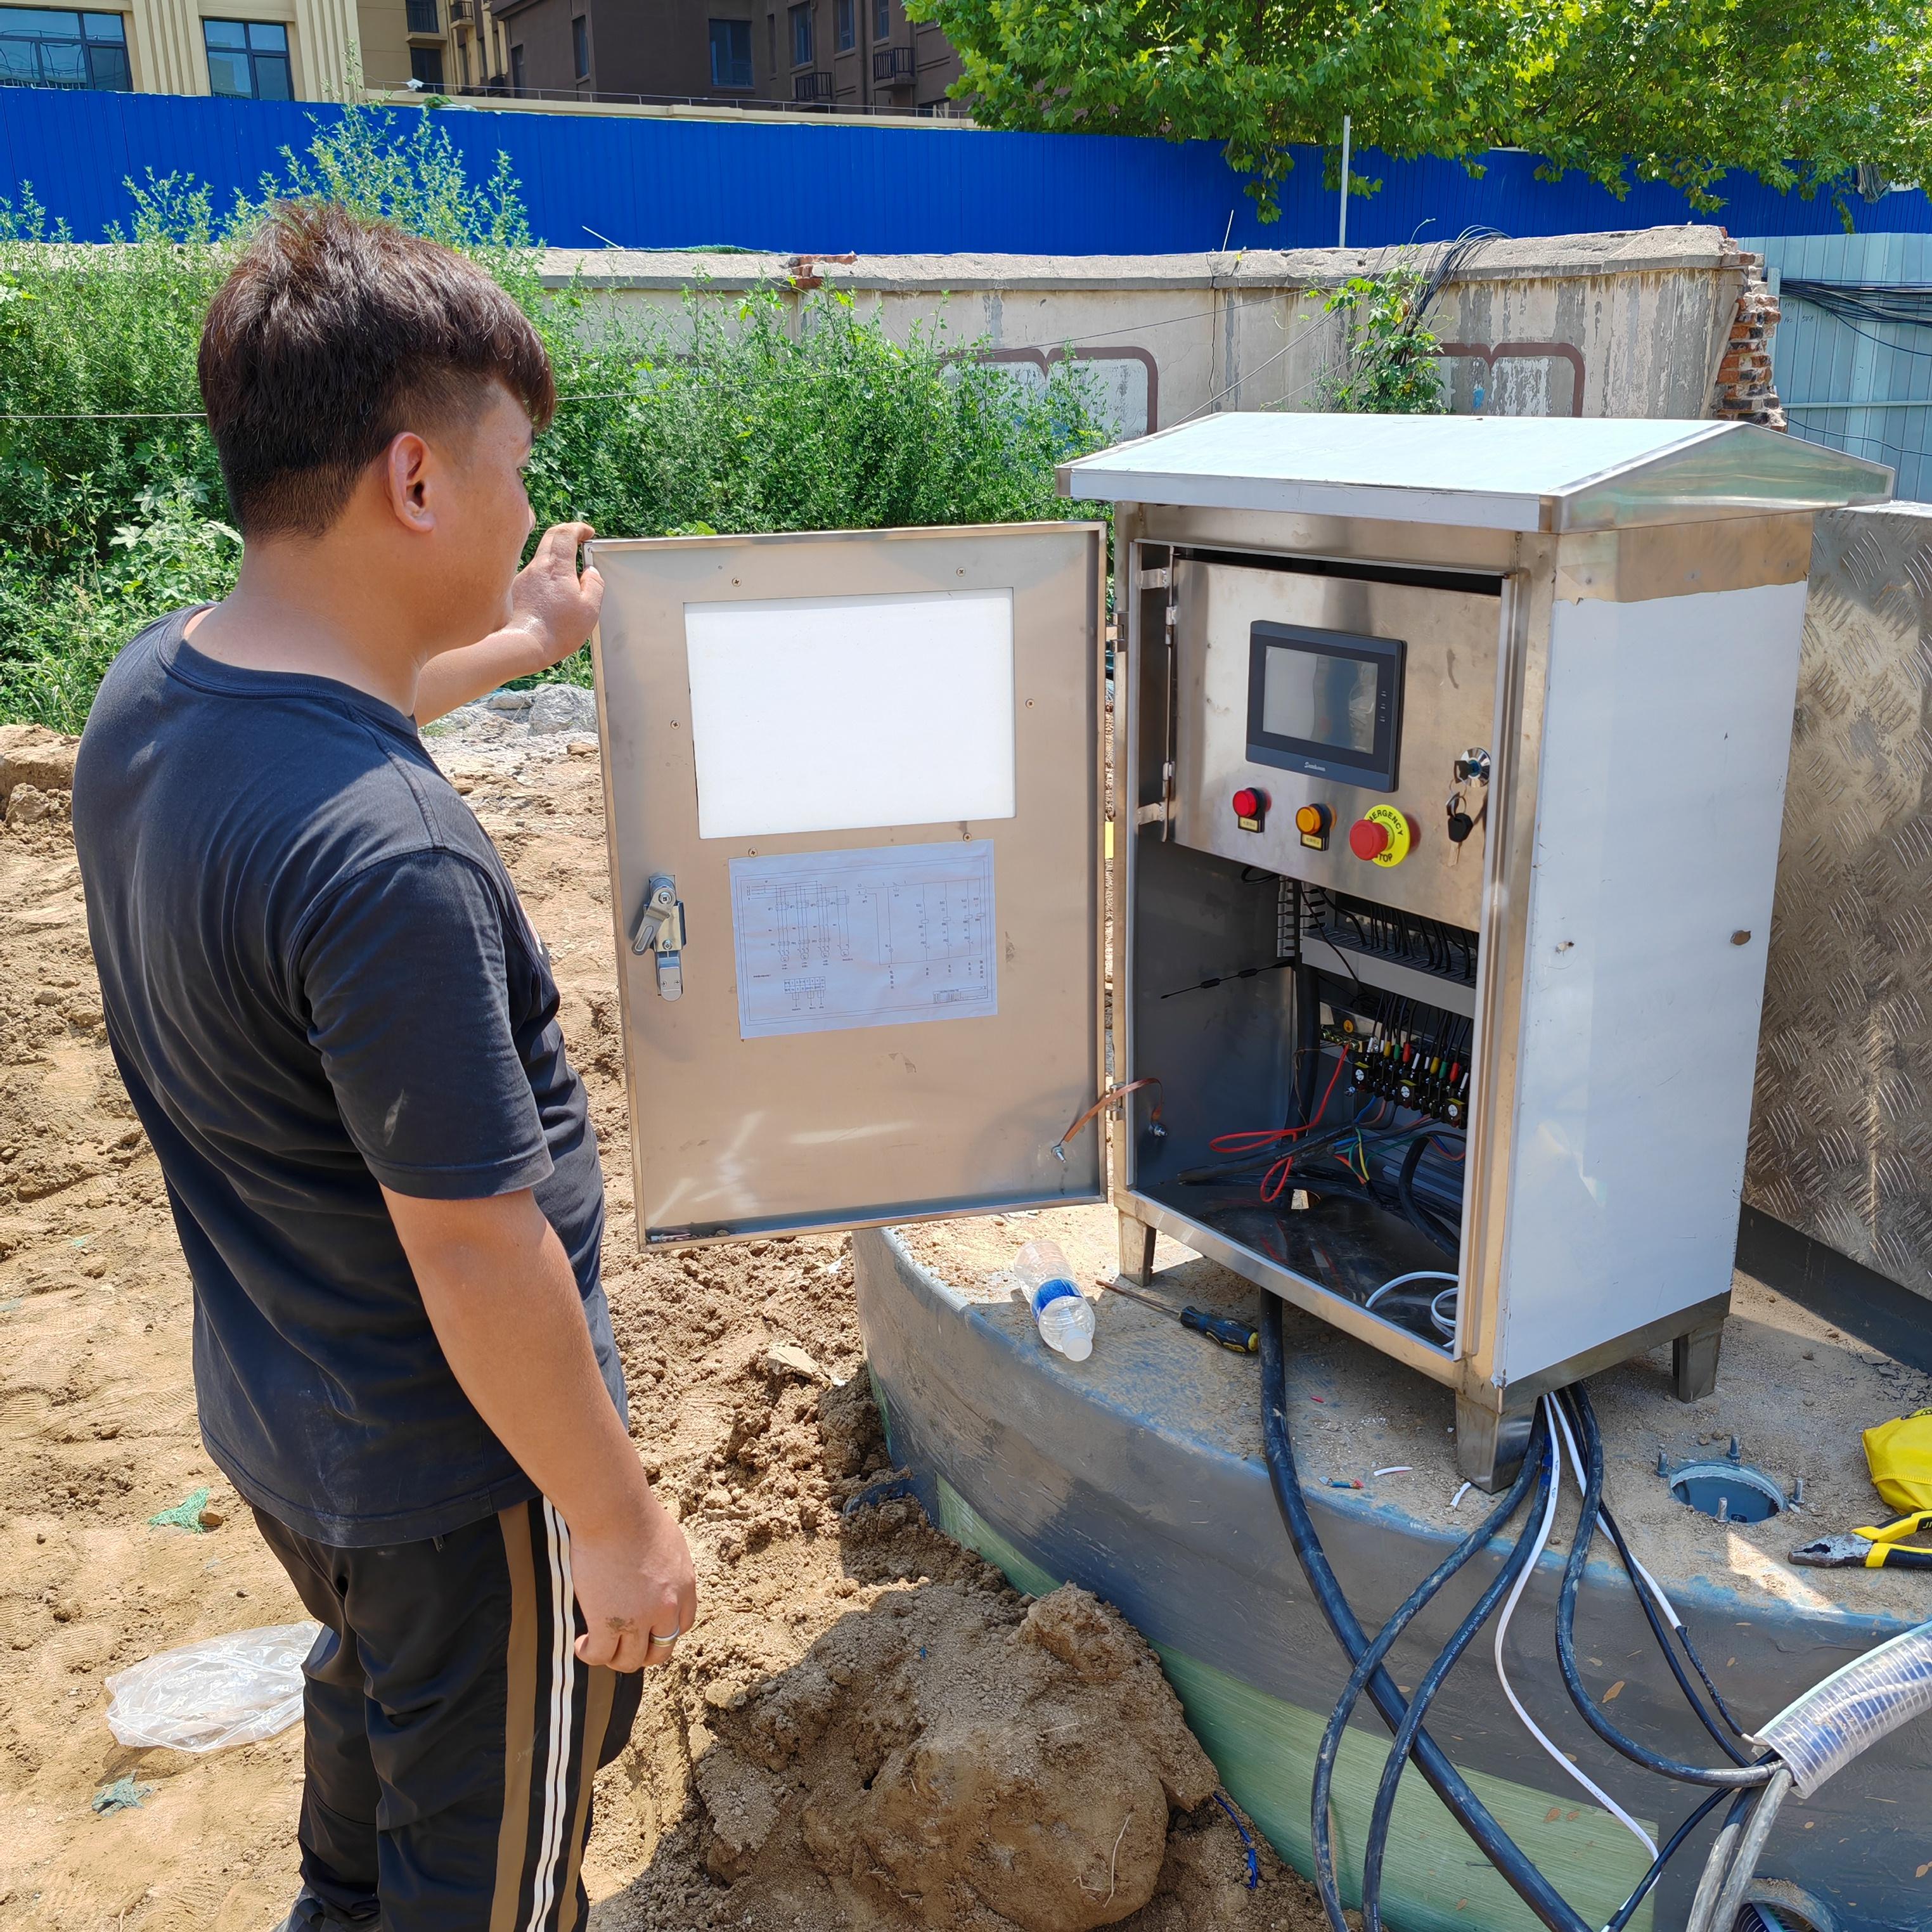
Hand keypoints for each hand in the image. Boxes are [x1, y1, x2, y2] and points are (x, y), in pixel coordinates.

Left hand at [505, 521, 603, 671]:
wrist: (524, 644)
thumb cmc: (558, 629)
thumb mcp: (589, 609)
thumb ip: (595, 585)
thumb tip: (592, 573)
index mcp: (557, 566)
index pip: (566, 532)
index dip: (578, 528)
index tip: (587, 533)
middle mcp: (537, 566)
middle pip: (550, 536)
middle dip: (566, 533)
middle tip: (578, 540)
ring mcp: (524, 577)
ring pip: (541, 556)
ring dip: (555, 556)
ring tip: (568, 573)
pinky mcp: (516, 590)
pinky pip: (534, 574)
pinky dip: (545, 575)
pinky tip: (552, 593)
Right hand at [568, 1488, 697, 1672]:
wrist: (614, 1511)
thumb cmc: (635, 1515)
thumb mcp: (668, 1543)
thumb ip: (668, 1568)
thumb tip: (656, 1577)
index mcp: (684, 1587)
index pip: (682, 1626)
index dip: (663, 1632)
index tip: (647, 1628)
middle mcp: (667, 1608)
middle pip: (661, 1652)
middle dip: (642, 1653)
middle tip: (623, 1644)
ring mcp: (638, 1619)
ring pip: (630, 1661)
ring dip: (615, 1658)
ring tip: (598, 1646)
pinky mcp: (608, 1623)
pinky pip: (601, 1655)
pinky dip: (590, 1654)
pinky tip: (582, 1644)